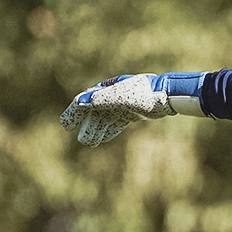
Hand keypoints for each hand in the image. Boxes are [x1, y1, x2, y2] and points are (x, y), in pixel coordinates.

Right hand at [60, 72, 206, 145]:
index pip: (86, 101)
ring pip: (105, 119)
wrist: (165, 96)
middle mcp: (112, 95)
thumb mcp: (120, 97)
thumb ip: (101, 99)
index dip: (74, 113)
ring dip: (96, 130)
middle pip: (94, 112)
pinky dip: (108, 130)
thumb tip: (81, 102)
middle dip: (85, 125)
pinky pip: (115, 122)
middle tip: (79, 139)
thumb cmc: (143, 94)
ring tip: (88, 143)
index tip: (65, 125)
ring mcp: (122, 104)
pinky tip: (102, 139)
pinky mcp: (132, 112)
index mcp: (106, 88)